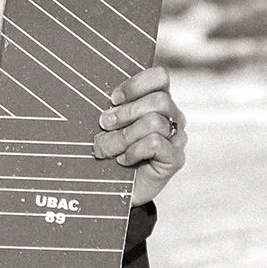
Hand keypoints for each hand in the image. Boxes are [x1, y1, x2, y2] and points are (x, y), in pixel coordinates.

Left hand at [92, 67, 186, 204]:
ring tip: (107, 148)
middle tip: (104, 124)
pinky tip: (123, 160)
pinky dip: (134, 150)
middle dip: (126, 112)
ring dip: (124, 136)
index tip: (112, 99)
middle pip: (160, 100)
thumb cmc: (109, 151)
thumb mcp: (106, 126)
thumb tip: (90, 95)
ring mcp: (176, 138)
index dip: (136, 84)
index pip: (159, 77)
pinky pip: (156, 143)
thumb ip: (108, 109)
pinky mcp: (175, 159)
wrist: (116, 190)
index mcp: (157, 101)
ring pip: (155, 122)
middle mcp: (172, 117)